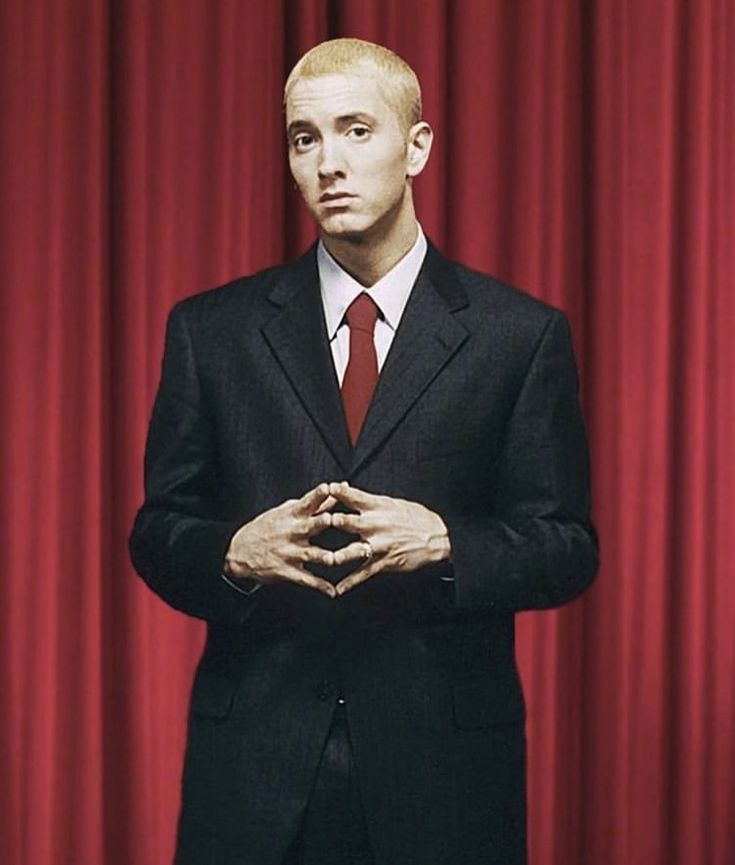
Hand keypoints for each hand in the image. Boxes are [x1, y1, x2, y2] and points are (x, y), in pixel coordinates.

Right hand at [224, 483, 337, 597]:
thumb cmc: (268, 527)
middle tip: (335, 519)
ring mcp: (291, 552)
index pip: (308, 501)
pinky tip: (332, 592)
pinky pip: (306, 580)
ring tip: (338, 559)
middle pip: (311, 526)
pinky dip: (320, 586)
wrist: (238, 551)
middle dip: (323, 522)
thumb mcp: (286, 511)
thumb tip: (336, 488)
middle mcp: (293, 532)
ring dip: (327, 557)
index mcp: (293, 515)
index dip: (318, 494)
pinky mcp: (288, 571)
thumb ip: (314, 502)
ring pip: (312, 555)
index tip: (330, 487)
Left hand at [327, 482, 451, 595]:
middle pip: (348, 522)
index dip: (338, 492)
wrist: (438, 537)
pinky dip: (350, 583)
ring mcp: (379, 545)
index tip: (325, 488)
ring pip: (353, 551)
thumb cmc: (415, 518)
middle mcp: (376, 525)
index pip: (353, 496)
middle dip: (332, 522)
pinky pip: (364, 574)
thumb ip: (367, 500)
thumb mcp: (392, 503)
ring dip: (338, 556)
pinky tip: (338, 590)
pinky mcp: (384, 562)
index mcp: (378, 507)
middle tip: (314, 523)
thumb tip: (345, 490)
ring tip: (326, 559)